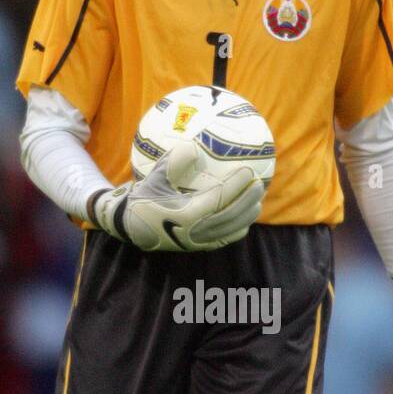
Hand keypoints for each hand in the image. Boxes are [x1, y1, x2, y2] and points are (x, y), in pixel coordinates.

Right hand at [88, 138, 263, 251]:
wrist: (132, 227)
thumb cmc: (145, 198)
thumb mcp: (155, 177)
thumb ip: (173, 162)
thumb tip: (193, 147)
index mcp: (186, 214)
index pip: (219, 198)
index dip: (236, 185)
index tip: (248, 171)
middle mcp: (195, 231)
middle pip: (231, 215)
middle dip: (248, 200)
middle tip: (260, 184)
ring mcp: (198, 241)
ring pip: (231, 230)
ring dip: (247, 215)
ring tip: (258, 200)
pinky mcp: (198, 247)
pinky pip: (224, 239)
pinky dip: (238, 229)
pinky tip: (245, 218)